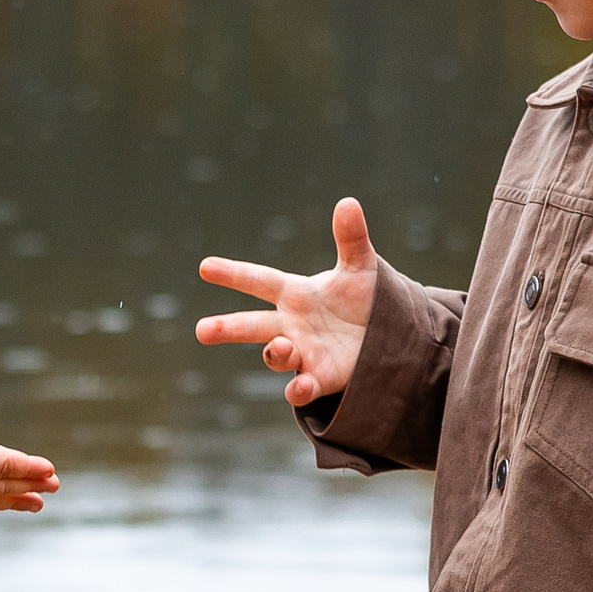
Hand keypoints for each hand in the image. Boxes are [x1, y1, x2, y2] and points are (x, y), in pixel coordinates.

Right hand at [194, 197, 379, 405]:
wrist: (390, 334)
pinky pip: (303, 387)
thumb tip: (348, 202)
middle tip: (202, 330)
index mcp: (296, 294)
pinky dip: (298, 389)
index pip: (259, 281)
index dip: (233, 274)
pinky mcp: (322, 378)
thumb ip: (351, 238)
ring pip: (276, 356)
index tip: (205, 266)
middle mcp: (292, 325)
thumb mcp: (361, 267)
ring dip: (274, 353)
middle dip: (226, 327)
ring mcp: (304, 353)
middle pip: (252, 325)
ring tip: (279, 346)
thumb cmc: (367, 297)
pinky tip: (300, 386)